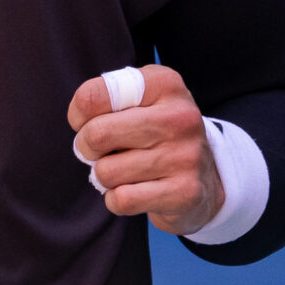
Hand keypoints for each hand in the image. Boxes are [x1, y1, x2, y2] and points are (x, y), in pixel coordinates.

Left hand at [67, 63, 223, 235]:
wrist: (206, 177)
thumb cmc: (156, 133)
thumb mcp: (138, 100)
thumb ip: (104, 98)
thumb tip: (81, 125)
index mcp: (165, 84)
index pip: (92, 96)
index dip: (79, 115)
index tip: (88, 123)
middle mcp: (180, 117)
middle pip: (96, 134)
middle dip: (88, 149)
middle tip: (104, 151)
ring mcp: (186, 156)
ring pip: (106, 172)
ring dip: (106, 177)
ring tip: (127, 171)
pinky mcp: (186, 192)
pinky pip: (122, 199)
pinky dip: (117, 200)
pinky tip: (136, 191)